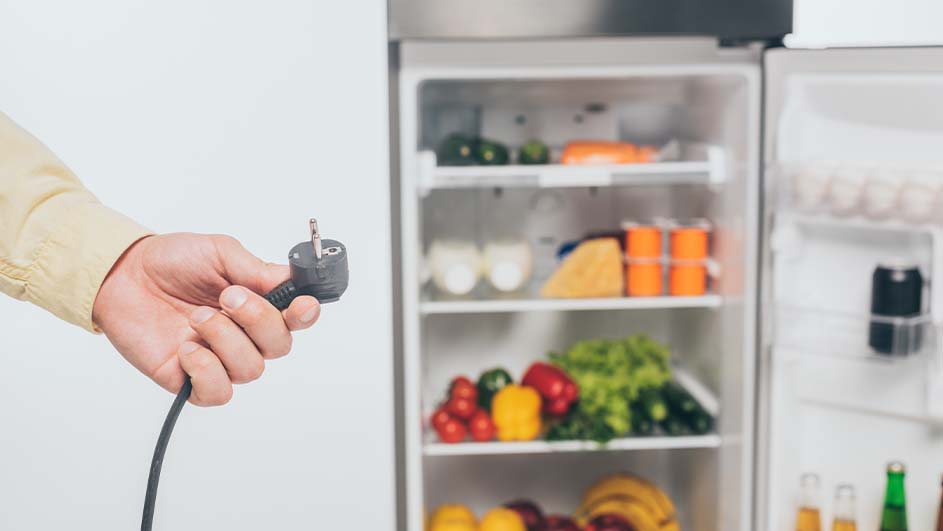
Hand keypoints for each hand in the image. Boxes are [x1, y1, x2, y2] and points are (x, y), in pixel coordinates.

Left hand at [92, 233, 319, 405]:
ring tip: (197, 318)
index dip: (305, 315)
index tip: (301, 306)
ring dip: (226, 339)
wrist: (123, 275)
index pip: (296, 319)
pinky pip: (219, 391)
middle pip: (279, 346)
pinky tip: (189, 348)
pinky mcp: (191, 379)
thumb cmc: (172, 262)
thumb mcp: (218, 252)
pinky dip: (208, 369)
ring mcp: (219, 358)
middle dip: (259, 320)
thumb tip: (290, 281)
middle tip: (229, 297)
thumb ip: (255, 269)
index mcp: (258, 303)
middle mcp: (244, 334)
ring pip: (251, 369)